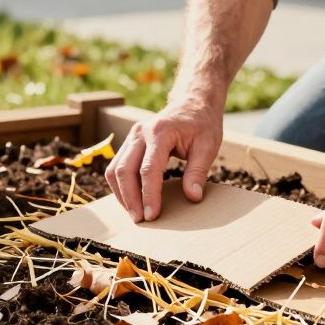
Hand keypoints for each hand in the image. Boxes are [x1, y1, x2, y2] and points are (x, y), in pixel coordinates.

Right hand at [105, 96, 222, 221]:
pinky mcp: (129, 143)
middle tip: (140, 220)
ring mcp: (132, 137)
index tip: (152, 216)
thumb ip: (198, 172)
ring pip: (115, 169)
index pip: (149, 169)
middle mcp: (140, 133)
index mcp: (160, 132)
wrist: (192, 103)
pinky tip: (131, 200)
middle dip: (130, 199)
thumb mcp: (208, 146)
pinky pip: (117, 167)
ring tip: (134, 214)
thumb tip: (192, 198)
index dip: (149, 195)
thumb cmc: (202, 125)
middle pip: (125, 170)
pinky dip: (120, 186)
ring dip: (122, 194)